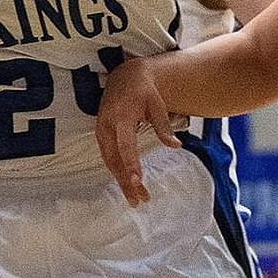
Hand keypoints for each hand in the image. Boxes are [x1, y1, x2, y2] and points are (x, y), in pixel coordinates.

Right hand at [94, 57, 180, 206]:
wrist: (125, 77)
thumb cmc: (143, 91)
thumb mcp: (157, 105)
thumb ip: (163, 127)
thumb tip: (176, 146)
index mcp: (120, 116)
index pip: (125, 146)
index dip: (130, 164)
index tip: (137, 181)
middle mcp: (106, 126)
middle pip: (115, 160)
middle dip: (126, 182)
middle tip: (139, 200)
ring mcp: (101, 131)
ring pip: (110, 162)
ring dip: (121, 181)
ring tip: (135, 198)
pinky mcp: (101, 135)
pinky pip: (108, 158)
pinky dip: (117, 172)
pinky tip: (126, 184)